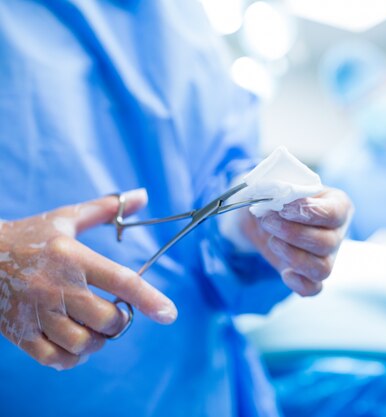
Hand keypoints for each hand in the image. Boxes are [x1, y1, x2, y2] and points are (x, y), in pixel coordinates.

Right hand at [0, 189, 176, 369]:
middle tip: (115, 314)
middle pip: (106, 319)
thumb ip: (105, 209)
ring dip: (97, 342)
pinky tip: (74, 344)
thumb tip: (142, 195)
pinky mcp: (20, 333)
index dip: (150, 300)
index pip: (121, 280)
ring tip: (94, 330)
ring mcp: (37, 312)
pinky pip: (55, 358)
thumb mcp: (66, 217)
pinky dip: (73, 358)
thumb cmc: (28, 236)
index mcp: (73, 258)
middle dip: (119, 322)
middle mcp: (57, 286)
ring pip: (83, 343)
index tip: (170, 314)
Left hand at [242, 188, 352, 295]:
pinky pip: (313, 289)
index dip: (308, 212)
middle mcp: (337, 233)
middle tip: (268, 221)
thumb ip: (282, 186)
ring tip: (272, 240)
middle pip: (326, 243)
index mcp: (338, 205)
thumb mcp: (281, 183)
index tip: (283, 208)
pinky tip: (284, 272)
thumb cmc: (280, 195)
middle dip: (292, 233)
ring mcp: (327, 257)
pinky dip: (299, 284)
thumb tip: (274, 197)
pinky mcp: (311, 276)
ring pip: (322, 269)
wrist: (266, 215)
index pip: (334, 213)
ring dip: (292, 256)